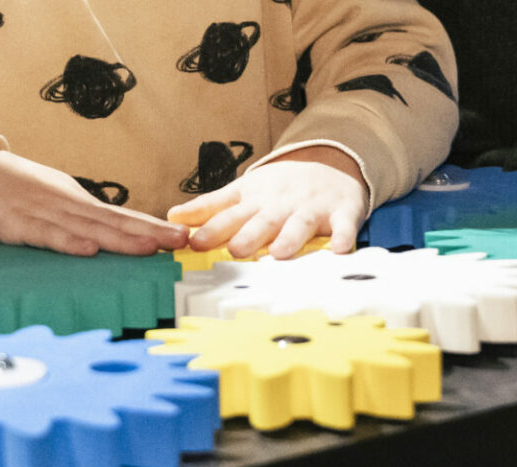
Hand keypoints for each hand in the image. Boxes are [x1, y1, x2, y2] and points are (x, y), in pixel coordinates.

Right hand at [0, 144, 188, 255]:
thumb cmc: (10, 189)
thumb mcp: (51, 200)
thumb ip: (78, 219)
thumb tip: (110, 238)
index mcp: (76, 200)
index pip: (121, 216)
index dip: (151, 227)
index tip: (182, 237)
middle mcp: (66, 204)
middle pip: (114, 220)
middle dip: (150, 232)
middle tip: (182, 241)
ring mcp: (43, 213)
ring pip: (88, 228)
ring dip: (120, 238)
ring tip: (151, 246)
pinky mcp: (16, 225)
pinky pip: (46, 235)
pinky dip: (68, 242)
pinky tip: (88, 250)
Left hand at [167, 145, 364, 259]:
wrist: (330, 164)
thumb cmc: (280, 187)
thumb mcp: (243, 191)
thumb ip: (210, 207)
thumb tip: (172, 218)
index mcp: (255, 199)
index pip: (230, 213)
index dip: (211, 227)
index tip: (192, 242)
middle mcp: (281, 204)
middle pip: (263, 220)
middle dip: (249, 235)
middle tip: (235, 250)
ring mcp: (312, 208)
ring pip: (300, 223)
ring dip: (291, 237)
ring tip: (281, 253)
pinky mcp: (341, 212)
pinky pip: (344, 226)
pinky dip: (344, 237)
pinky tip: (341, 249)